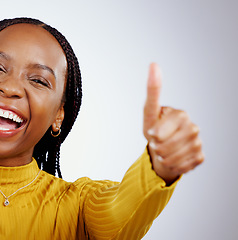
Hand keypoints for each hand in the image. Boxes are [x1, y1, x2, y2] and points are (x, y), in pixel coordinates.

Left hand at [143, 63, 203, 184]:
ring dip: (163, 157)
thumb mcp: (149, 112)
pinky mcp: (200, 157)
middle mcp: (193, 127)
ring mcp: (198, 142)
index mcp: (181, 115)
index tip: (151, 134)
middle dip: (156, 147)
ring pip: (173, 157)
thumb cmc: (154, 129)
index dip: (153, 135)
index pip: (160, 131)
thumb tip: (154, 64)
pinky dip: (172, 165)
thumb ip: (153, 91)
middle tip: (156, 143)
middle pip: (166, 145)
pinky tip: (172, 158)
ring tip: (162, 151)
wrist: (162, 151)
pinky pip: (181, 166)